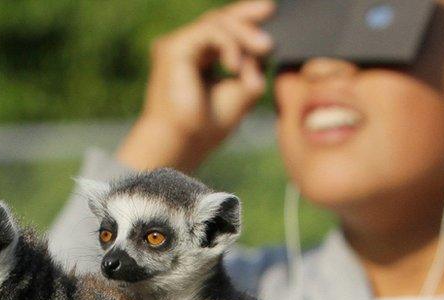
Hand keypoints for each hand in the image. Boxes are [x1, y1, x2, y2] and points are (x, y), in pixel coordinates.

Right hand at [116, 0, 274, 172]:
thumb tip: (264, 47)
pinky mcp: (172, 48)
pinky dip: (228, 44)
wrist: (182, 143)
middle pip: (218, 19)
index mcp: (198, 61)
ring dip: (244, 33)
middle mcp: (184, 51)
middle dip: (246, 14)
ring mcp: (176, 47)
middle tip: (271, 12)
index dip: (246, 18)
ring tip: (264, 48)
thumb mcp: (242, 92)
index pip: (223, 31)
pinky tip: (235, 66)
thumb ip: (254, 67)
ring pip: (215, 22)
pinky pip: (209, 31)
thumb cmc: (205, 127)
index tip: (270, 12)